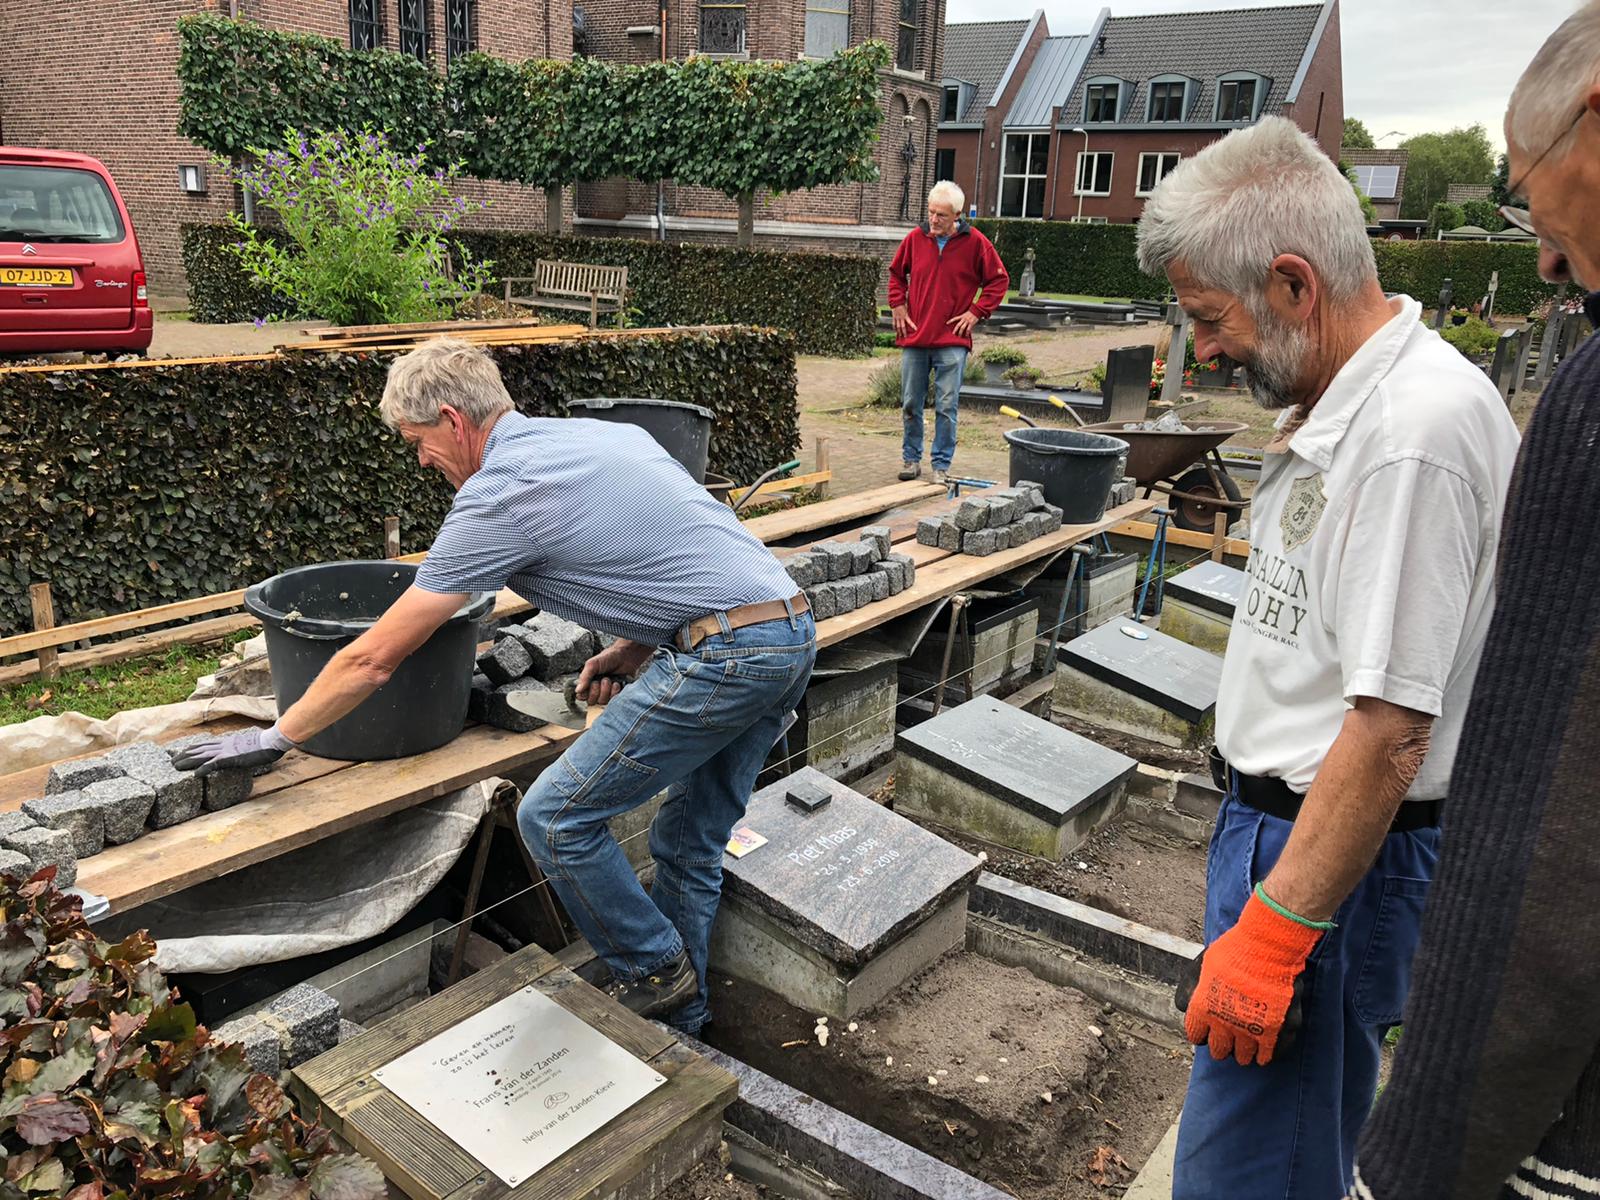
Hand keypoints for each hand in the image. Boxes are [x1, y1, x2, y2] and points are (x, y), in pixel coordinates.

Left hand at [170, 724, 295, 775]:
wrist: (271, 741)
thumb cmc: (265, 745)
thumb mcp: (249, 747)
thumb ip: (241, 750)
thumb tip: (240, 755)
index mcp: (227, 742)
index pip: (205, 744)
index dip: (192, 748)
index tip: (182, 752)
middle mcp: (223, 745)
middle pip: (198, 749)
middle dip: (184, 755)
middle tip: (172, 761)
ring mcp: (225, 751)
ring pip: (200, 755)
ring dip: (187, 761)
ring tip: (175, 767)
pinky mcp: (230, 758)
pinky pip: (212, 764)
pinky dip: (202, 769)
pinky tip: (195, 775)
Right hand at [575, 640, 653, 703]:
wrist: (626, 656)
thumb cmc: (608, 658)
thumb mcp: (592, 664)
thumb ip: (584, 677)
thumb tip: (577, 690)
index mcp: (588, 683)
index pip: (581, 696)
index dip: (585, 693)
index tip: (592, 683)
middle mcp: (596, 690)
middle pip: (591, 701)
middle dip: (597, 691)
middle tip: (603, 679)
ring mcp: (606, 693)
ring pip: (602, 701)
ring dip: (606, 690)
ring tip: (610, 680)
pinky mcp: (616, 694)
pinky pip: (613, 701)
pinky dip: (615, 692)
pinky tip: (617, 683)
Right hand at [892, 305, 917, 337]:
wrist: (896, 301)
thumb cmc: (903, 303)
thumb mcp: (908, 307)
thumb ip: (910, 311)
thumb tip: (916, 313)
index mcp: (905, 315)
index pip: (910, 322)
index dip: (913, 326)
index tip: (916, 329)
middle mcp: (901, 318)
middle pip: (902, 327)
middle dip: (904, 332)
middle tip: (905, 337)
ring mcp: (897, 318)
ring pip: (897, 326)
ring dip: (899, 331)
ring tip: (900, 335)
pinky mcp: (893, 317)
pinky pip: (894, 323)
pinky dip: (894, 327)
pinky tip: (895, 330)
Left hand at [946, 310, 978, 337]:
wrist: (977, 310)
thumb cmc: (971, 312)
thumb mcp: (965, 314)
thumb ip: (962, 318)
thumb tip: (960, 322)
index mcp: (962, 316)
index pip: (955, 318)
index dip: (950, 321)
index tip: (946, 323)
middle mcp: (964, 319)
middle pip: (958, 325)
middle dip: (955, 330)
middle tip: (953, 334)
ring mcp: (967, 321)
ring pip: (962, 328)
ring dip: (960, 333)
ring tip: (959, 336)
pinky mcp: (971, 323)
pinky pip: (968, 329)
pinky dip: (967, 333)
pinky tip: (966, 336)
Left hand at [1175, 889, 1321, 1064]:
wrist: (1268, 944)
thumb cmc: (1234, 950)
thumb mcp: (1201, 965)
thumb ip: (1190, 990)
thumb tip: (1185, 1008)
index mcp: (1203, 1009)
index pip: (1196, 1036)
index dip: (1202, 1032)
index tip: (1209, 1028)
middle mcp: (1224, 1024)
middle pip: (1219, 1051)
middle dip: (1222, 1045)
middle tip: (1229, 1036)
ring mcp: (1252, 1030)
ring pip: (1244, 1057)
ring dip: (1244, 1051)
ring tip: (1248, 1041)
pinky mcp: (1276, 1031)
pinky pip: (1270, 1056)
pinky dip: (1268, 1054)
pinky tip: (1266, 1047)